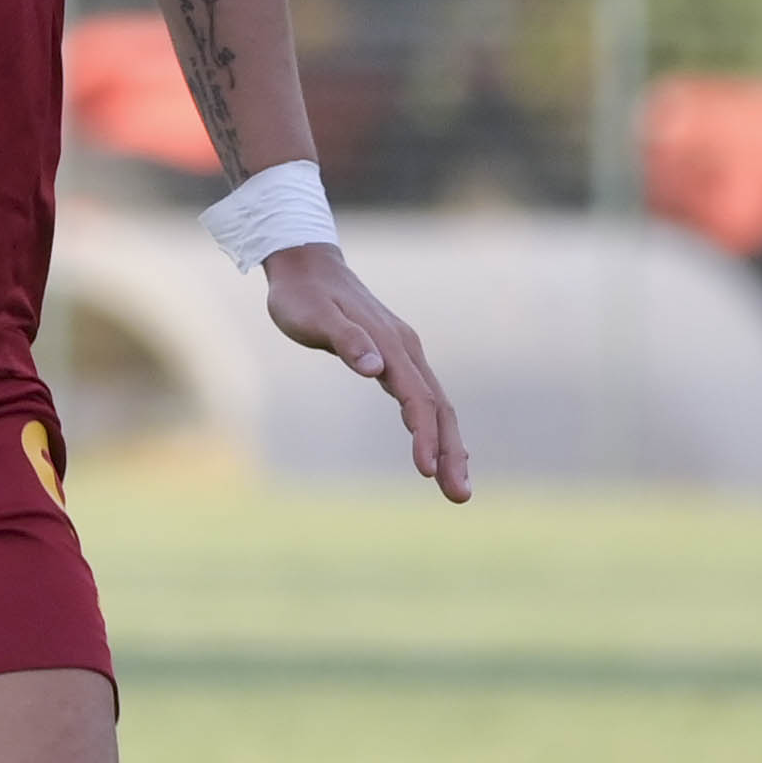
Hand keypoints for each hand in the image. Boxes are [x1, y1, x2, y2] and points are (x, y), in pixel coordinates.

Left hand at [263, 244, 470, 502]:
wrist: (306, 265)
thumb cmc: (302, 296)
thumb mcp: (313, 317)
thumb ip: (344, 339)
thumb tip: (374, 367)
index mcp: (392, 344)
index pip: (418, 398)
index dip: (425, 436)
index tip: (424, 471)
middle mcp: (407, 350)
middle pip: (439, 408)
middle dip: (451, 453)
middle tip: (459, 497)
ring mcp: (405, 354)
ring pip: (437, 406)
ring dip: (449, 448)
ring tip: (456, 490)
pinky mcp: (397, 358)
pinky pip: (426, 399)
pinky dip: (438, 429)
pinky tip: (442, 454)